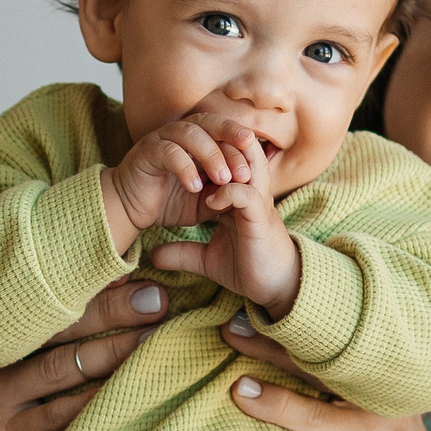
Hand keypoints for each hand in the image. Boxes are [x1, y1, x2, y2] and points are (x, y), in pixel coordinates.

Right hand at [0, 280, 167, 430]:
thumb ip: (40, 327)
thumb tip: (113, 281)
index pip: (34, 297)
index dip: (83, 280)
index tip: (126, 266)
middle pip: (52, 328)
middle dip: (109, 311)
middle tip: (154, 300)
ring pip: (61, 369)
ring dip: (113, 352)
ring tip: (153, 339)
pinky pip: (62, 417)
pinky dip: (100, 399)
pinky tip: (131, 388)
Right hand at [101, 113, 264, 246]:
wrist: (131, 211)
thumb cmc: (170, 201)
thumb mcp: (206, 199)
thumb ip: (226, 190)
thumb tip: (256, 189)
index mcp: (196, 138)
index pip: (222, 129)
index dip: (240, 143)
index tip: (257, 164)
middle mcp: (178, 133)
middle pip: (209, 122)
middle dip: (231, 141)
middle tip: (245, 169)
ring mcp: (160, 139)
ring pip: (190, 134)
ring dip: (210, 155)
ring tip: (223, 179)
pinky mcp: (145, 152)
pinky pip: (168, 152)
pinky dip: (185, 167)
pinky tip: (194, 187)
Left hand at [107, 113, 302, 316]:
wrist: (277, 288)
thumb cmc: (247, 268)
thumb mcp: (206, 259)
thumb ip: (182, 252)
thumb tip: (153, 255)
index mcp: (237, 196)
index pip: (223, 159)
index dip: (202, 152)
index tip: (174, 155)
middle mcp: (250, 192)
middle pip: (239, 150)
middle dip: (216, 142)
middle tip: (189, 144)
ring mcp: (258, 204)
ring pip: (248, 163)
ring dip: (224, 160)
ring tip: (198, 165)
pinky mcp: (262, 220)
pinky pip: (247, 195)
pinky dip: (228, 192)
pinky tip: (209, 200)